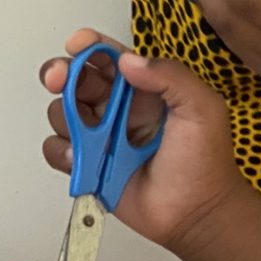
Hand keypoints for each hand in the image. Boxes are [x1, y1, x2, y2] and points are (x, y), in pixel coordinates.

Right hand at [41, 30, 245, 255]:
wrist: (196, 215)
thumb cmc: (204, 162)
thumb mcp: (202, 109)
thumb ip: (170, 76)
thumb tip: (127, 61)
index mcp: (142, 89)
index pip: (109, 57)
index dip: (89, 46)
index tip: (77, 45)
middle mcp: (115, 108)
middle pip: (75, 79)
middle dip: (61, 73)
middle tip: (56, 79)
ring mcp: (98, 137)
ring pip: (60, 112)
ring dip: (65, 117)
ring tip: (87, 137)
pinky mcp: (85, 165)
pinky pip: (56, 149)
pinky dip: (61, 151)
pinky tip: (80, 160)